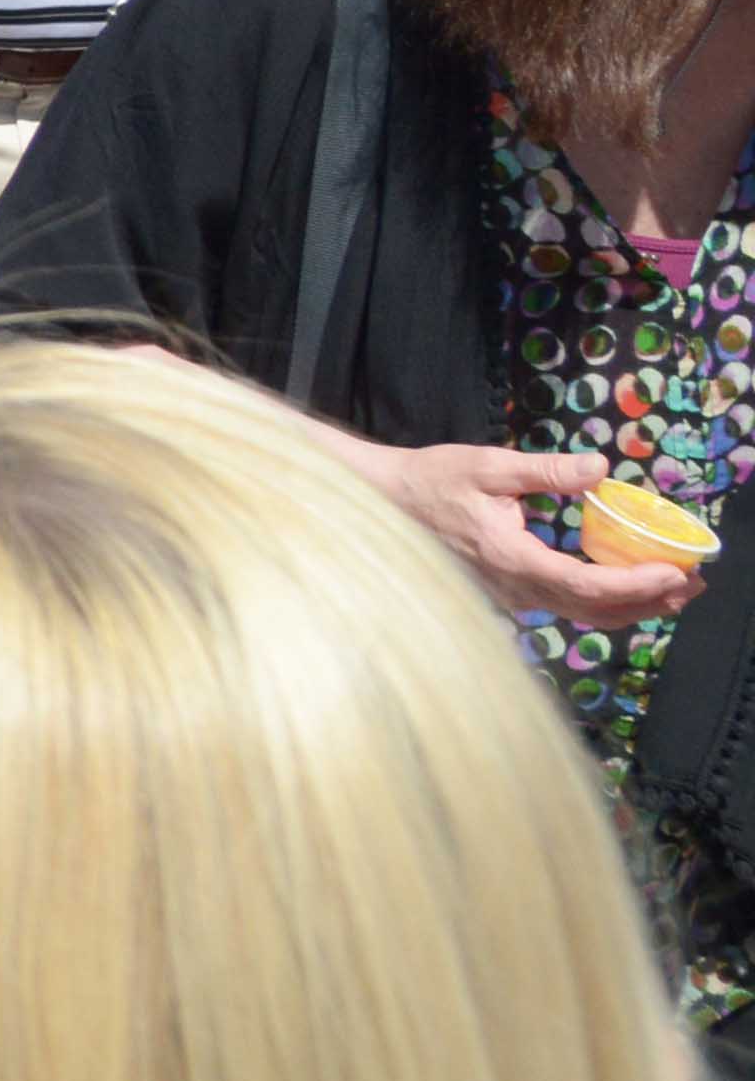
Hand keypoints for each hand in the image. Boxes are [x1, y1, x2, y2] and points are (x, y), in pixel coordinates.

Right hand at [353, 441, 706, 625]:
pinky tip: (626, 584)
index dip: (636, 584)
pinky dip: (607, 600)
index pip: (587, 584)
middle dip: (649, 600)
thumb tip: (600, 469)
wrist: (386, 502)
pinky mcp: (511, 594)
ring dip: (633, 604)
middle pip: (596, 610)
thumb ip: (545, 471)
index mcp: (512, 559)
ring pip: (585, 614)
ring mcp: (513, 597)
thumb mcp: (487, 466)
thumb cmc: (432, 480)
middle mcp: (517, 589)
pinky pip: (568, 606)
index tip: (676, 572)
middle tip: (693, 582)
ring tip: (672, 588)